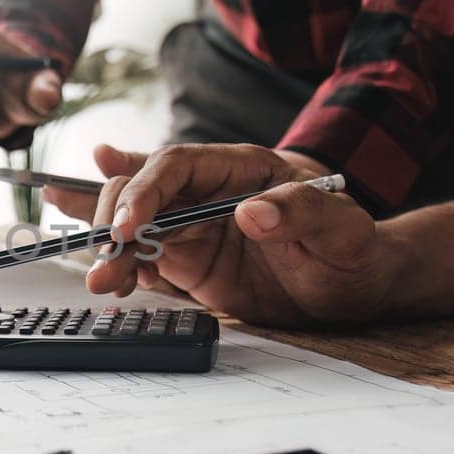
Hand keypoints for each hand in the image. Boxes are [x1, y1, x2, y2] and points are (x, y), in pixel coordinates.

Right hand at [45, 143, 403, 325]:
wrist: (354, 289)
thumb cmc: (354, 249)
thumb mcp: (344, 230)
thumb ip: (304, 212)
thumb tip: (250, 212)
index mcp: (241, 168)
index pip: (177, 165)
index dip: (145, 189)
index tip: (126, 225)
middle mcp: (208, 191)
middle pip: (142, 191)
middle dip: (114, 221)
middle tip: (105, 262)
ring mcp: (194, 226)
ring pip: (134, 227)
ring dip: (110, 251)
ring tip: (99, 281)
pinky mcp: (189, 261)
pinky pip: (143, 258)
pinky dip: (122, 268)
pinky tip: (109, 276)